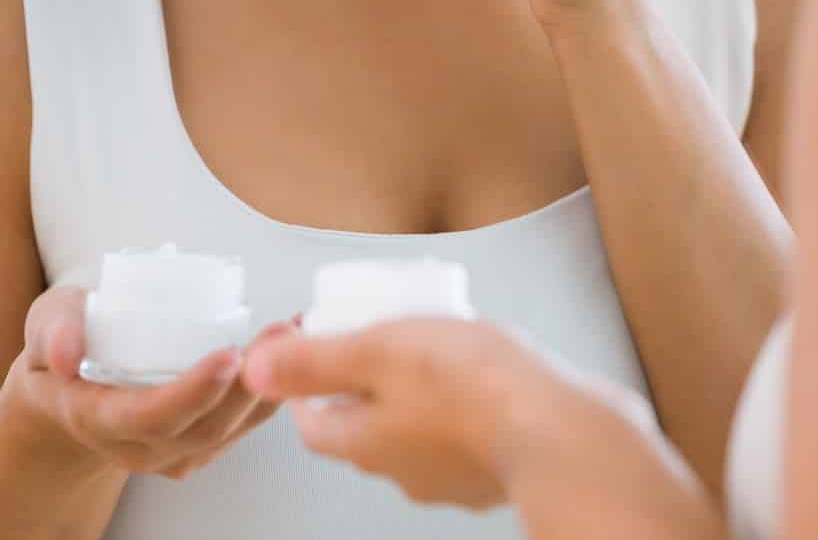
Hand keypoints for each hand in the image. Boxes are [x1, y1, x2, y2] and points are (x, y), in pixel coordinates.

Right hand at [2, 286, 292, 481]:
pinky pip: (242, 425)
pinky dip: (272, 387)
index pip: (150, 417)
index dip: (192, 391)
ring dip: (270, 384)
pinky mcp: (200, 444)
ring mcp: (172, 453)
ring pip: (230, 429)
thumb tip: (65, 350)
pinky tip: (294, 346)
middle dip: (247, 383)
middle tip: (280, 333)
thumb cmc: (64, 342)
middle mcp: (137, 447)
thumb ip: (53, 329)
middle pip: (203, 427)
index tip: (228, 355)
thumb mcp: (46, 323)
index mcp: (98, 418)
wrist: (71, 385)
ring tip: (294, 332)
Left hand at [240, 318, 656, 510]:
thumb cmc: (473, 387)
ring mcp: (454, 479)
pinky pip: (468, 438)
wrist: (563, 434)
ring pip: (419, 434)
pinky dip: (468, 410)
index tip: (322, 350)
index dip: (311, 385)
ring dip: (422, 397)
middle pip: (366, 428)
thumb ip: (313, 362)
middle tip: (385, 338)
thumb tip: (254, 369)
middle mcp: (404, 473)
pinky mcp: (498, 471)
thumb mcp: (379, 351)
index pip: (314, 423)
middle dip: (370, 386)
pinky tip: (489, 377)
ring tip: (444, 348)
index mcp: (365, 444)